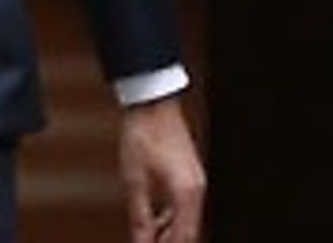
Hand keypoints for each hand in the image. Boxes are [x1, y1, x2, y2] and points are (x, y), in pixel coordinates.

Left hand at [120, 95, 204, 242]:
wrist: (152, 104)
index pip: (183, 237)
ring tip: (148, 241)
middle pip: (188, 232)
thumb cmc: (143, 137)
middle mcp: (197, 190)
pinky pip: (185, 206)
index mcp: (186, 194)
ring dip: (169, 234)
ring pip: (187, 221)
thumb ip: (140, 215)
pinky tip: (154, 224)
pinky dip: (172, 219)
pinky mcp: (190, 176)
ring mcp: (196, 182)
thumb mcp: (135, 180)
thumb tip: (140, 241)